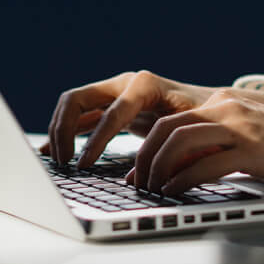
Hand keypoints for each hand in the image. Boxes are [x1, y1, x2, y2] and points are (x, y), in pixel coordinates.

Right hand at [43, 70, 217, 169]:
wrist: (211, 103)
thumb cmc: (204, 118)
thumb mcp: (193, 131)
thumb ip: (170, 151)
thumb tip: (141, 180)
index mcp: (144, 85)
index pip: (111, 112)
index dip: (95, 141)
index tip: (83, 165)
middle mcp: (124, 83)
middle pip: (78, 99)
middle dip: (63, 130)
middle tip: (63, 162)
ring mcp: (114, 92)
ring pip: (72, 105)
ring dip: (58, 131)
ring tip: (56, 160)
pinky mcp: (110, 106)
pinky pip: (80, 116)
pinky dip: (65, 132)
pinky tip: (52, 151)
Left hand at [128, 91, 263, 195]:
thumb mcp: (246, 138)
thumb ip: (216, 144)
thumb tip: (181, 167)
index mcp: (223, 105)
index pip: (171, 121)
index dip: (147, 146)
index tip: (138, 170)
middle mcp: (226, 110)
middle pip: (167, 128)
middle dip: (145, 157)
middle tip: (138, 182)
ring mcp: (239, 128)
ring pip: (180, 142)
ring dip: (159, 168)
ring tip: (153, 189)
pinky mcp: (251, 151)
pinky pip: (206, 164)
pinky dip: (183, 180)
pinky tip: (175, 192)